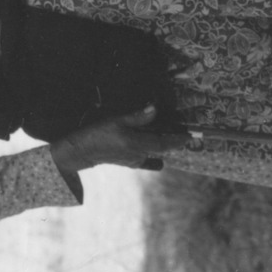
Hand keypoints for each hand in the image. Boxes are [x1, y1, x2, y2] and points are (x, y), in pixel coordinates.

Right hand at [50, 106, 193, 179]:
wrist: (82, 151)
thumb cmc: (98, 133)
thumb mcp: (117, 121)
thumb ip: (137, 117)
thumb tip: (155, 108)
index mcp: (137, 144)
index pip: (163, 143)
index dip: (177, 139)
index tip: (189, 136)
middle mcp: (138, 154)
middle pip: (161, 148)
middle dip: (173, 141)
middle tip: (183, 134)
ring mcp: (133, 160)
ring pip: (154, 153)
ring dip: (163, 146)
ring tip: (171, 138)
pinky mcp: (128, 163)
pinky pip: (145, 162)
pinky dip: (152, 158)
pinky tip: (157, 158)